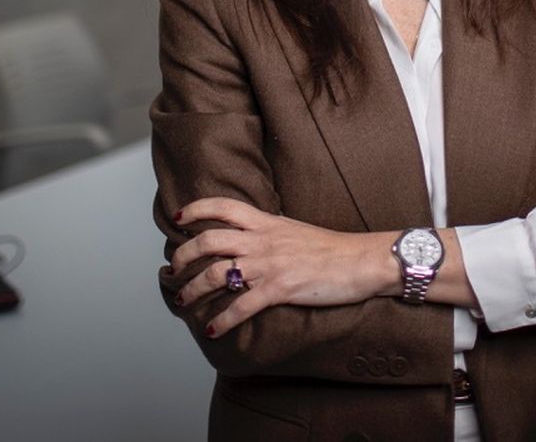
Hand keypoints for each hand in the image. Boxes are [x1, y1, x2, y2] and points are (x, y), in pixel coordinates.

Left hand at [168, 197, 392, 337]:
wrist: (362, 260)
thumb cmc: (333, 248)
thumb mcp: (296, 230)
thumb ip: (271, 230)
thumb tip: (252, 232)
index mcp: (267, 223)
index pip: (224, 206)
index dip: (197, 209)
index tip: (179, 218)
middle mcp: (263, 240)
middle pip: (210, 240)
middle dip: (184, 255)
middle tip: (173, 269)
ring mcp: (270, 264)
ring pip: (218, 273)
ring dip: (194, 290)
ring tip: (183, 301)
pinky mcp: (281, 288)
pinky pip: (242, 306)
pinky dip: (223, 320)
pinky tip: (214, 330)